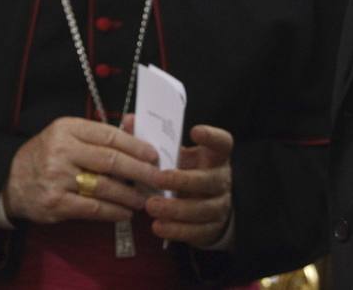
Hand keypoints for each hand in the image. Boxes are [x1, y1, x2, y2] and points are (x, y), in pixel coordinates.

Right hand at [2, 117, 160, 224]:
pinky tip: (126, 212)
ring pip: (105, 186)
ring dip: (130, 195)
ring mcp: (57, 178)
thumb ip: (100, 132)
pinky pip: (92, 208)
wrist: (10, 182)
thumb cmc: (46, 156)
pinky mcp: (56, 203)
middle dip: (140, 171)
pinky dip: (113, 211)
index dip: (135, 145)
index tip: (153, 154)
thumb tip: (135, 124)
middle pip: (110, 160)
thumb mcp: (67, 135)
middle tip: (157, 178)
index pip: (108, 135)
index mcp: (66, 128)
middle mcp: (61, 150)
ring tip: (144, 198)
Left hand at [145, 124, 233, 247]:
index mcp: (214, 157)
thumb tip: (130, 121)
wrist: (205, 207)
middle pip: (209, 180)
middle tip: (158, 179)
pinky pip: (196, 231)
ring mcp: (219, 205)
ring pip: (201, 208)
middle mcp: (220, 180)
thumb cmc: (185, 172)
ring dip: (175, 208)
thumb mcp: (175, 156)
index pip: (222, 143)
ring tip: (151, 206)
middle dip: (183, 180)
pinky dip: (176, 230)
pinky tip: (158, 225)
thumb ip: (153, 140)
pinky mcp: (211, 228)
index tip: (194, 131)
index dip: (212, 137)